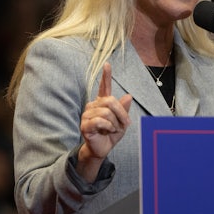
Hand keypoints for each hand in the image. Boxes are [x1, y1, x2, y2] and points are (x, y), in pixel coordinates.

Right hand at [78, 63, 131, 177]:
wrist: (103, 149)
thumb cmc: (111, 134)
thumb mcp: (122, 121)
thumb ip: (124, 109)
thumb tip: (128, 96)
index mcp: (102, 103)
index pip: (104, 87)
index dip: (106, 76)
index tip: (108, 64)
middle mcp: (93, 106)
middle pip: (110, 101)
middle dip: (121, 113)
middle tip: (124, 124)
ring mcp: (87, 114)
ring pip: (106, 112)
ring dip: (115, 123)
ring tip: (113, 129)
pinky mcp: (85, 124)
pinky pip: (99, 121)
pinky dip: (108, 127)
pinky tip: (107, 131)